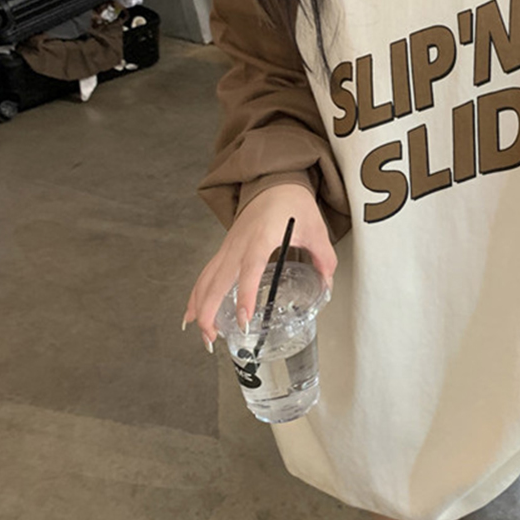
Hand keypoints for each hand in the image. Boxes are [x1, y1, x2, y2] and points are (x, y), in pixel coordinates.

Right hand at [183, 182, 336, 350]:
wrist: (274, 181)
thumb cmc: (292, 202)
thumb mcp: (315, 229)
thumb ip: (323, 259)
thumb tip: (327, 285)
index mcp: (262, 237)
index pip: (249, 270)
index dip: (245, 296)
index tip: (243, 320)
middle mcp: (239, 244)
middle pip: (217, 280)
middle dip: (210, 312)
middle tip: (213, 338)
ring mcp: (229, 246)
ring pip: (206, 279)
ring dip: (199, 307)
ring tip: (203, 334)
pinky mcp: (225, 249)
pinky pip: (206, 274)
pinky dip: (197, 294)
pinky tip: (192, 312)